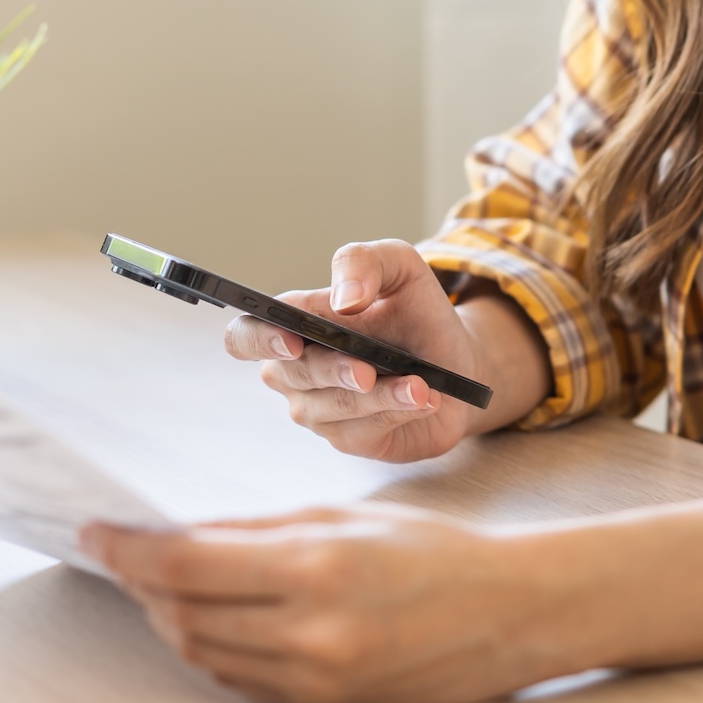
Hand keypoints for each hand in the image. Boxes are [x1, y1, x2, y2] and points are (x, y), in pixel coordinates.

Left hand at [81, 506, 561, 702]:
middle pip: (184, 614)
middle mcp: (311, 631)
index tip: (95, 531)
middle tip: (123, 554)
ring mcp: (318, 679)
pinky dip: (214, 649)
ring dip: (171, 619)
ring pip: (206, 654)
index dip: (129, 549)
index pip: (187, 563)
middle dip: (143, 584)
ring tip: (160, 585)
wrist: (512, 615)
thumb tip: (179, 533)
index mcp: (315, 567)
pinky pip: (243, 680)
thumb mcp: (343, 516)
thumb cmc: (432, 551)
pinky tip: (210, 619)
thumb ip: (255, 529)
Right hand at [224, 240, 488, 461]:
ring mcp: (320, 410)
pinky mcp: (352, 439)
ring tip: (418, 385)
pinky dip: (396, 413)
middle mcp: (297, 373)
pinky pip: (362, 432)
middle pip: (292, 375)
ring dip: (377, 397)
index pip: (245, 337)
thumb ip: (364, 263)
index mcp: (294, 326)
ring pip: (332, 408)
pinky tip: (424, 399)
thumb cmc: (415, 310)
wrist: (457, 356)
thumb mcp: (399, 267)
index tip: (291, 340)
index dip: (260, 340)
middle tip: (366, 370)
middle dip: (331, 371)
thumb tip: (344, 298)